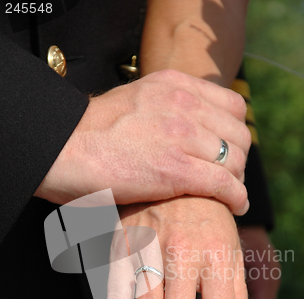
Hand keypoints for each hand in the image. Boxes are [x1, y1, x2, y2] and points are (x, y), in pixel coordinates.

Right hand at [35, 70, 249, 213]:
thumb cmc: (90, 133)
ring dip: (237, 180)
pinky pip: (224, 184)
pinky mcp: (175, 170)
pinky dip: (236, 198)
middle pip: (239, 133)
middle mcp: (182, 104)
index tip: (228, 149)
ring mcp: (180, 136)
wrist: (62, 149)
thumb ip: (163, 109)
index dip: (236, 131)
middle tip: (230, 176)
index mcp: (173, 84)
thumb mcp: (133, 103)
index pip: (232, 105)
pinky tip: (236, 207)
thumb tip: (181, 130)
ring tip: (229, 194)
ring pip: (235, 160)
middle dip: (240, 158)